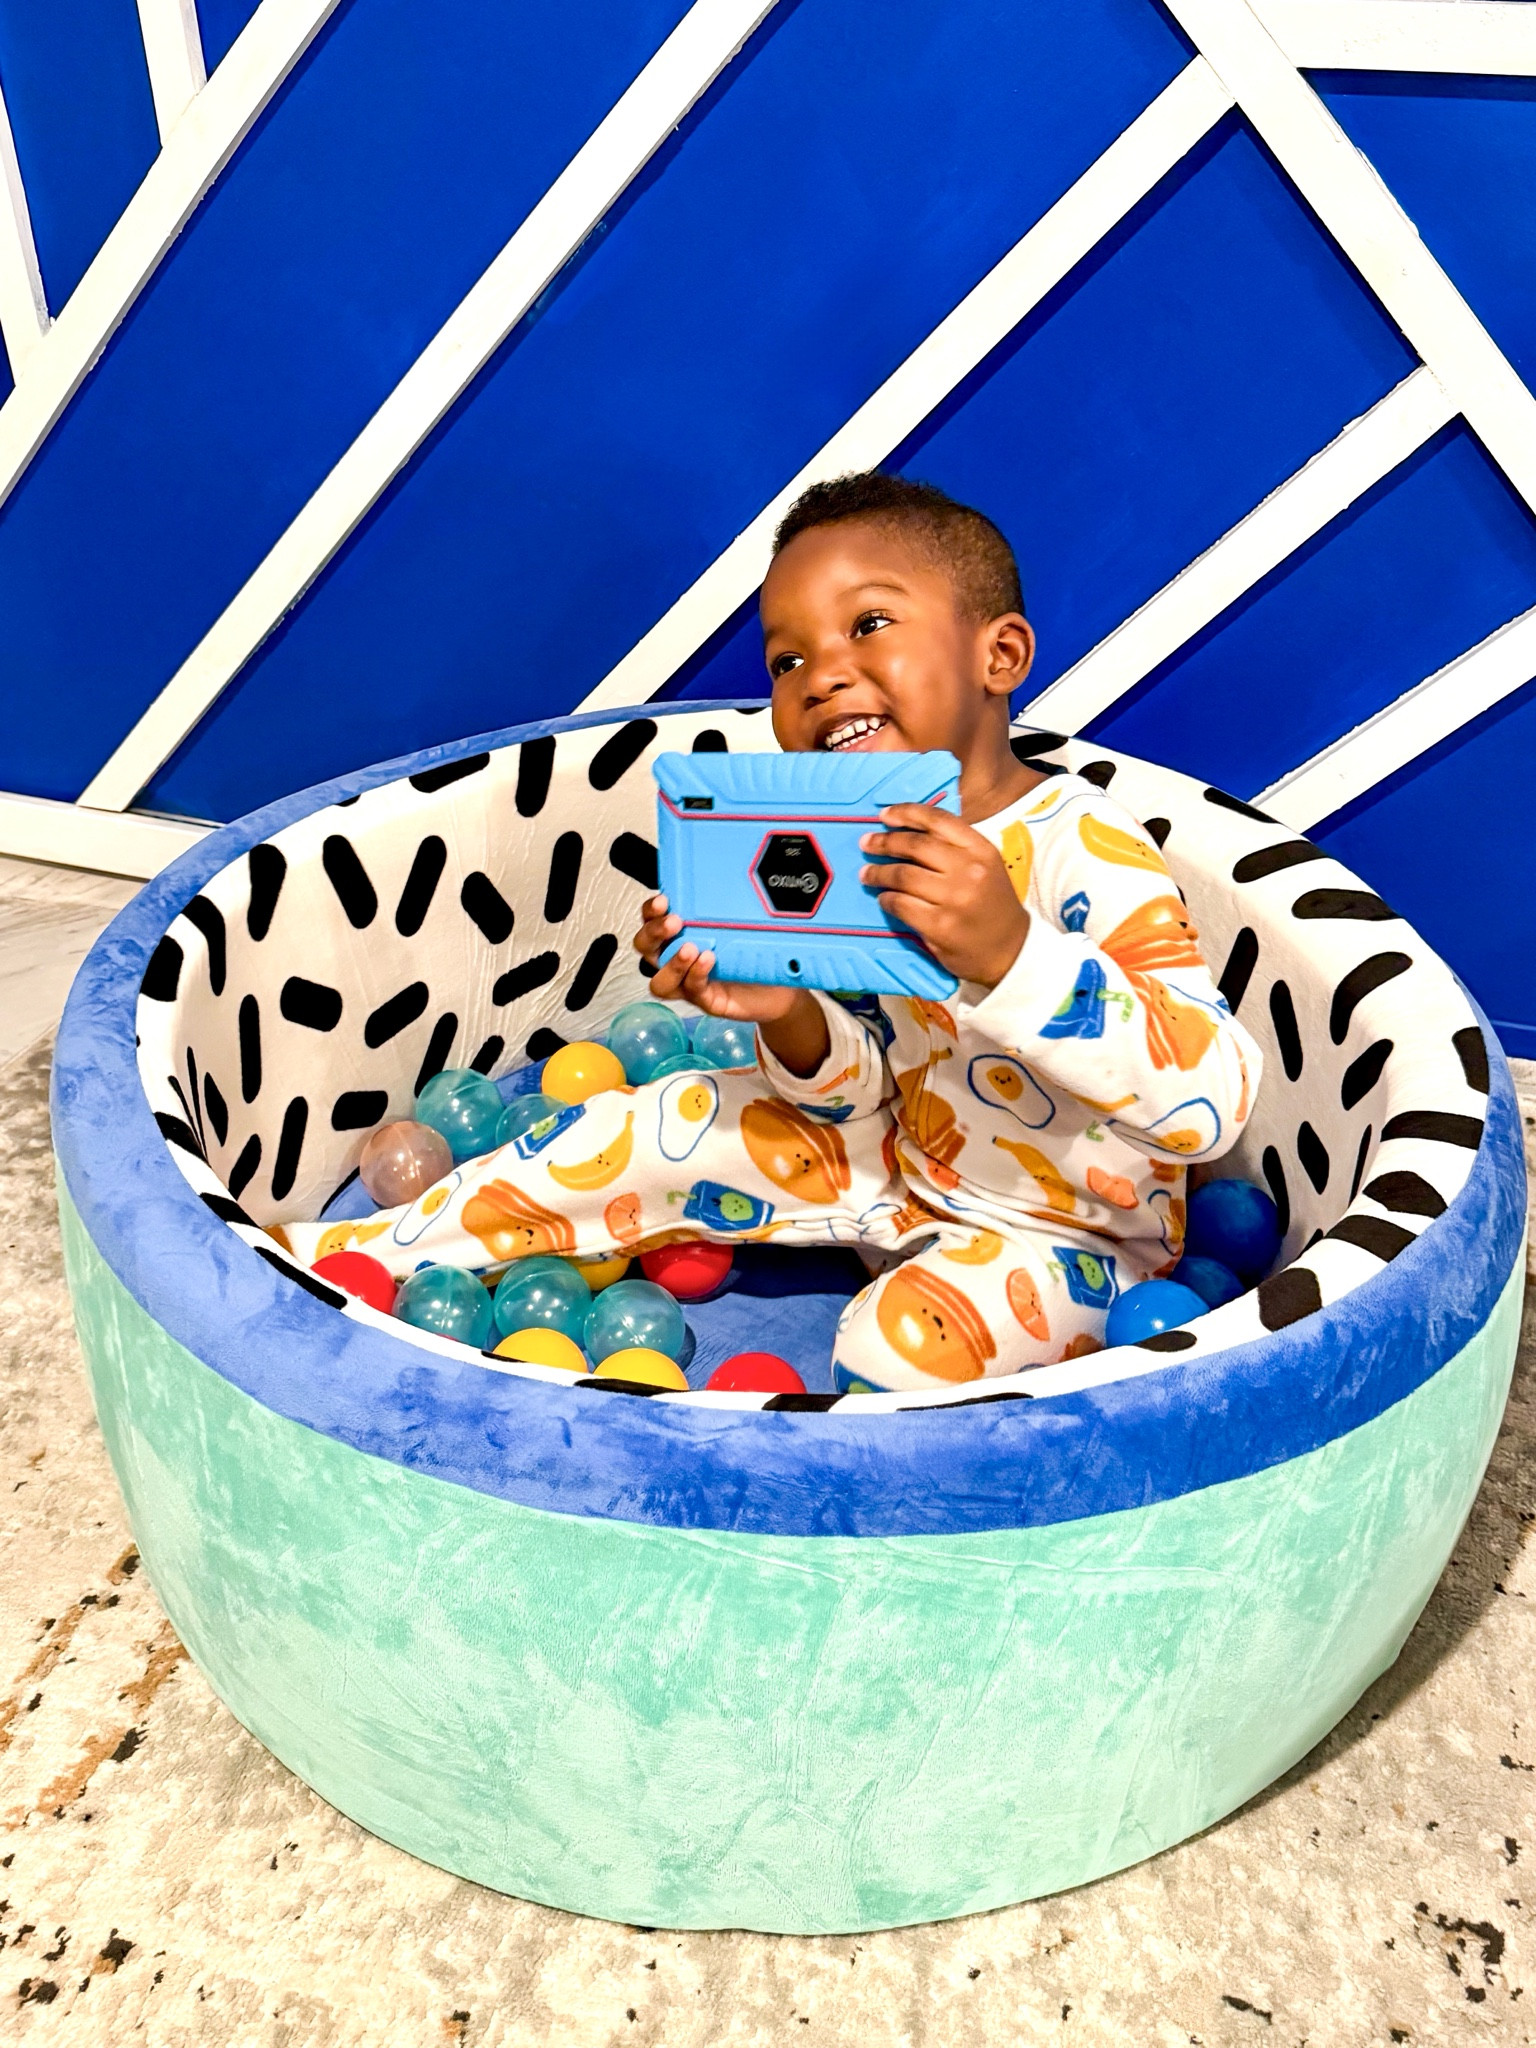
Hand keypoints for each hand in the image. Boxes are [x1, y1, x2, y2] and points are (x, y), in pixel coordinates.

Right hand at [632, 896, 829, 1072]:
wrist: (783, 988)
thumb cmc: (758, 952)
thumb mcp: (743, 922)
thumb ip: (729, 904)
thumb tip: (730, 873)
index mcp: (681, 935)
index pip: (651, 921)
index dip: (650, 912)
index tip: (663, 901)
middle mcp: (679, 959)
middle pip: (646, 949)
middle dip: (654, 933)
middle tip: (674, 922)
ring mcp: (690, 982)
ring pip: (660, 980)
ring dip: (671, 963)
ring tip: (689, 948)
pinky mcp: (706, 1000)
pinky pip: (692, 990)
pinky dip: (696, 974)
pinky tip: (708, 960)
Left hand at [861, 806, 1029, 987]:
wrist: (1011, 949)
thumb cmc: (992, 904)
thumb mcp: (984, 865)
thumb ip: (953, 846)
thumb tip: (906, 830)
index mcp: (981, 849)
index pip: (938, 820)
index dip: (906, 813)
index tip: (885, 815)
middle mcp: (969, 870)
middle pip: (915, 846)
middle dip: (884, 842)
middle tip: (867, 843)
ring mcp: (954, 899)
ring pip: (903, 875)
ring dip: (878, 872)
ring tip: (867, 873)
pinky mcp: (939, 926)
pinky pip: (901, 905)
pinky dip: (887, 899)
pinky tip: (883, 898)